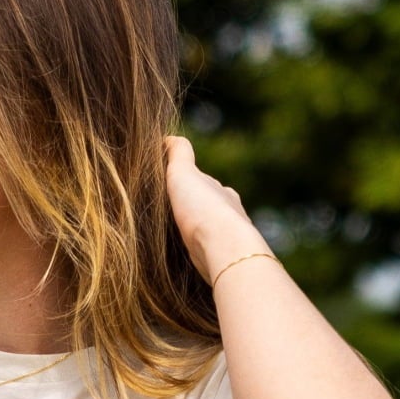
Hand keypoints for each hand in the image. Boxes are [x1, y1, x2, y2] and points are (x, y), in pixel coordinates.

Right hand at [163, 135, 253, 277]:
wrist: (223, 247)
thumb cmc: (202, 209)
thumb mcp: (183, 173)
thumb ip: (178, 154)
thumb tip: (169, 137)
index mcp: (221, 191)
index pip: (205, 183)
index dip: (188, 183)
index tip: (173, 187)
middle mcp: (230, 213)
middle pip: (211, 209)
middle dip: (196, 211)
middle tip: (174, 215)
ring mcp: (229, 239)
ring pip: (212, 232)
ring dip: (199, 234)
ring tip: (178, 239)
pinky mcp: (225, 260)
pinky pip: (210, 253)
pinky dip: (201, 252)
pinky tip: (190, 258)